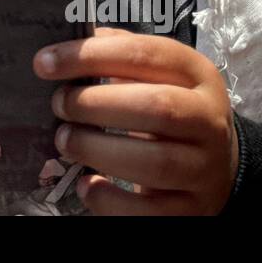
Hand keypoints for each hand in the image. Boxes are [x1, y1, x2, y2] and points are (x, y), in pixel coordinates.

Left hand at [34, 28, 238, 215]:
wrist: (216, 164)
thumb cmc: (172, 109)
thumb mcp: (158, 74)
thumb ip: (117, 55)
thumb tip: (64, 50)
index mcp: (197, 74)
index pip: (145, 55)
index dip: (91, 55)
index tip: (45, 63)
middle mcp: (209, 119)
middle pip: (158, 108)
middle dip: (96, 105)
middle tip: (59, 104)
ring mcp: (205, 168)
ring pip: (156, 162)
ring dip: (98, 150)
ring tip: (65, 141)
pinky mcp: (193, 208)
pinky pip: (152, 212)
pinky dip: (112, 201)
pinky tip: (87, 184)